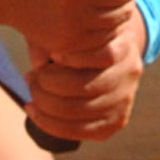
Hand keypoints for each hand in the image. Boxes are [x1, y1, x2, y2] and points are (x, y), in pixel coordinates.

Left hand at [25, 3, 148, 149]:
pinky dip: (50, 124)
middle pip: (85, 86)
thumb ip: (53, 38)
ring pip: (79, 111)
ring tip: (31, 91)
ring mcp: (124, 101)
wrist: (109, 53)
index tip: (53, 55)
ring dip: (45, 104)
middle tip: (31, 76)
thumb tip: (37, 62)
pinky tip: (32, 110)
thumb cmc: (81, 36)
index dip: (74, 57)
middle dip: (48, 83)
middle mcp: (129, 74)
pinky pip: (80, 131)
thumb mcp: (70, 28)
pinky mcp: (116, 122)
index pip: (105, 55)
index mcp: (124, 45)